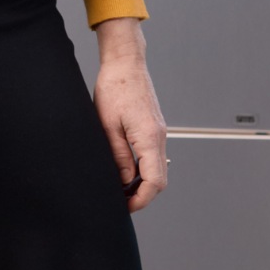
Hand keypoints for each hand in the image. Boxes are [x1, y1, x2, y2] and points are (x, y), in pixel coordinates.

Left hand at [94, 18, 167, 211]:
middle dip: (142, 195)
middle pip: (160, 179)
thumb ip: (118, 156)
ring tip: (119, 186)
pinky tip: (126, 168)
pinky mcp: (154, 126)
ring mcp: (159, 130)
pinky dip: (144, 168)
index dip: (140, 200)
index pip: (154, 182)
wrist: (125, 62)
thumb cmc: (114, 88)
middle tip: (120, 201)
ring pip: (158, 168)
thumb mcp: (108, 126)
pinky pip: (154, 155)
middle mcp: (159, 136)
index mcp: (149, 137)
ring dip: (143, 182)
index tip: (124, 207)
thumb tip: (125, 181)